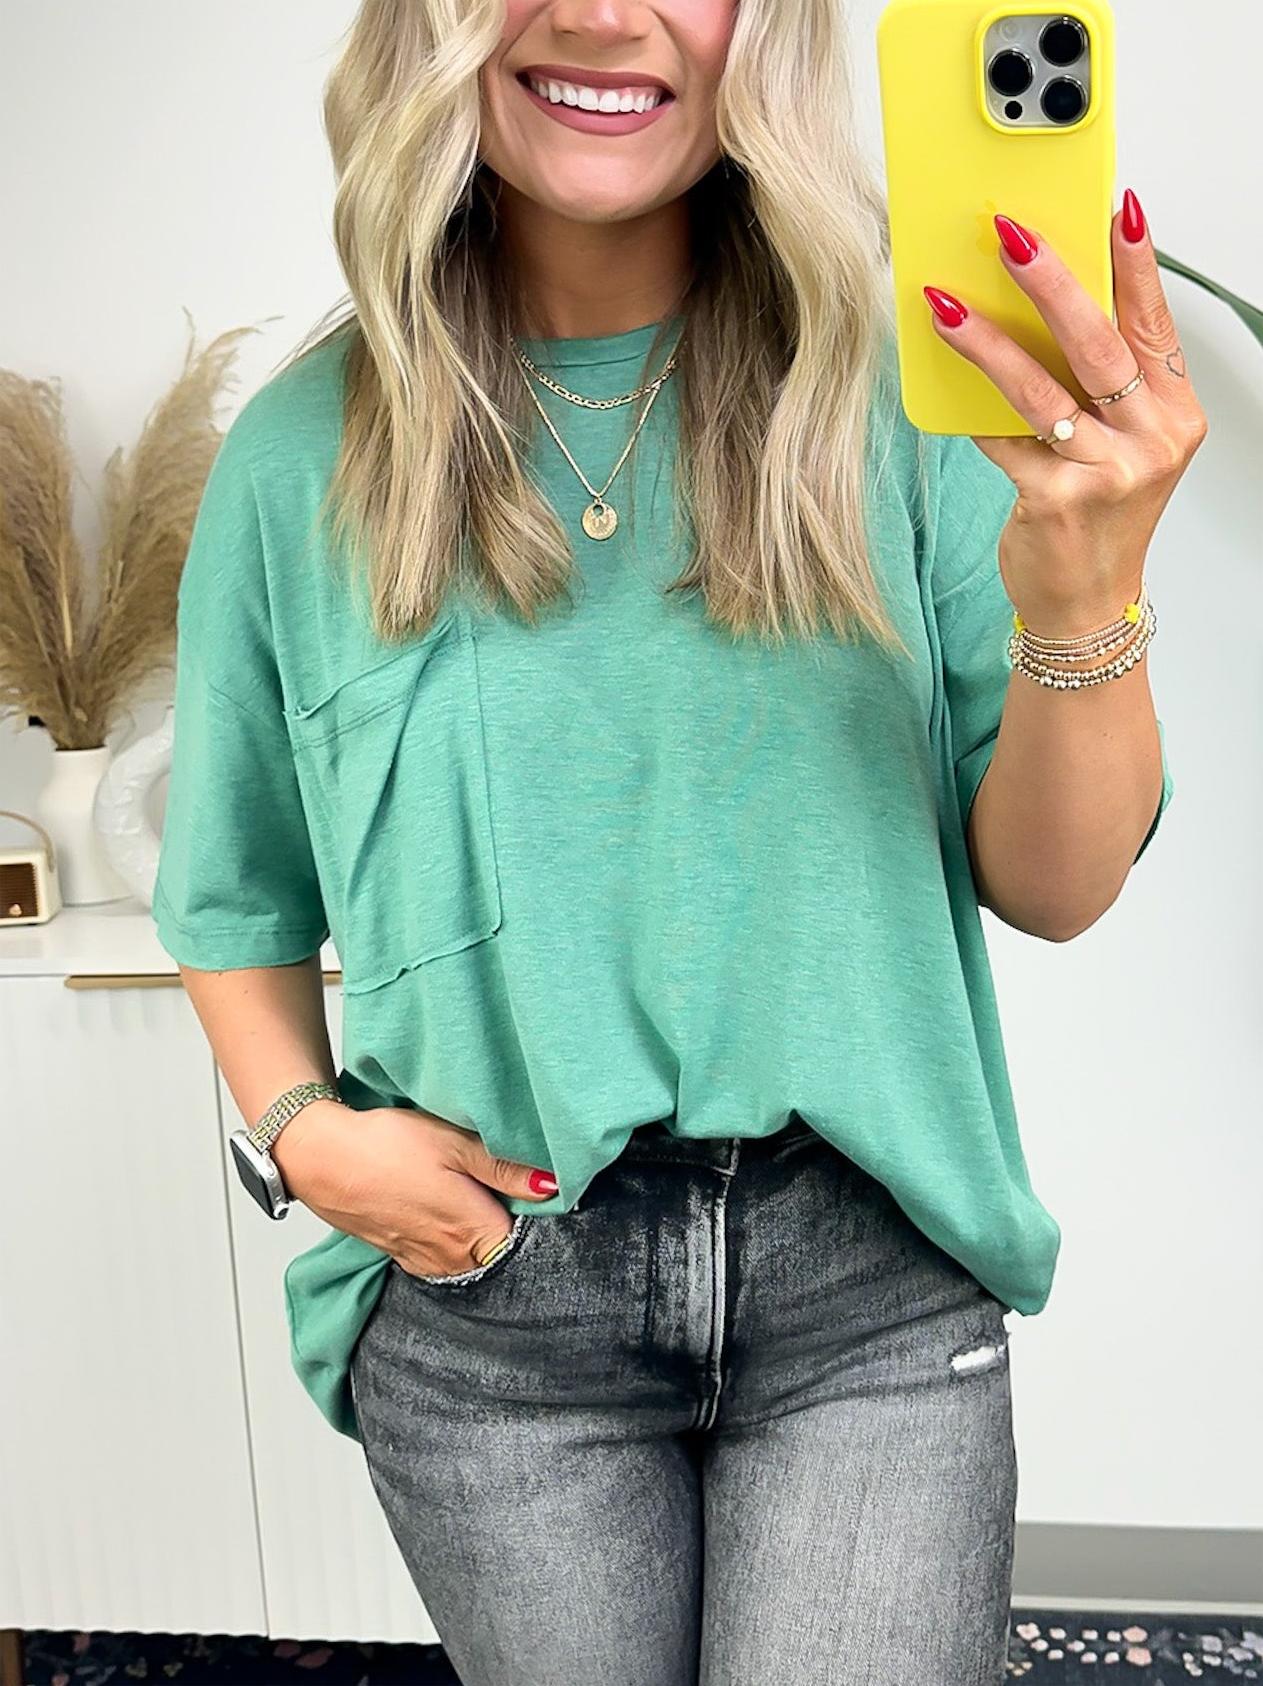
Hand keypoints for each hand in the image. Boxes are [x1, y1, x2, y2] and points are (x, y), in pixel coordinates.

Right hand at [271, 1100, 557, 1275]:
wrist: (323, 1159)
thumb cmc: (389, 1146)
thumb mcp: (454, 1144)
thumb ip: (506, 1169)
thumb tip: (553, 1186)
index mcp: (473, 1233)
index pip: (527, 1246)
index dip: (540, 1223)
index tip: (543, 1199)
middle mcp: (452, 1260)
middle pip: (501, 1257)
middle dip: (514, 1233)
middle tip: (515, 1197)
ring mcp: (427, 1264)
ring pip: (474, 1261)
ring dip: (483, 1239)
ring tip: (481, 1203)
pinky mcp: (405, 1258)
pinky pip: (447, 1262)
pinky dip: (457, 1245)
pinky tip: (452, 1215)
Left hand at [924, 187, 1208, 637]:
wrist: (1085, 605)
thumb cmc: (1099, 518)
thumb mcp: (1120, 446)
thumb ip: (1097, 387)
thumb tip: (1041, 309)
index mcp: (1173, 416)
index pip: (1153, 325)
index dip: (1135, 264)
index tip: (1116, 208)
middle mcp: (1150, 442)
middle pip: (1098, 345)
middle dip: (1053, 282)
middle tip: (1013, 235)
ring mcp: (1105, 475)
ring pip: (1040, 391)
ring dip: (989, 342)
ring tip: (948, 303)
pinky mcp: (1054, 504)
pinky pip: (1001, 442)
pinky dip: (970, 411)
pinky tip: (942, 376)